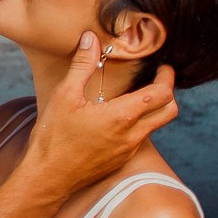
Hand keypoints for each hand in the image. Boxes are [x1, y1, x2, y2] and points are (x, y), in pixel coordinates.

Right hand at [20, 33, 175, 199]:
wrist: (47, 177)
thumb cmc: (53, 137)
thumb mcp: (65, 95)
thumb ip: (82, 65)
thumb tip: (91, 39)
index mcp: (122, 116)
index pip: (162, 94)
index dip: (167, 78)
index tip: (163, 67)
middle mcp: (131, 135)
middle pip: (169, 112)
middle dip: (168, 93)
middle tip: (158, 80)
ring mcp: (127, 151)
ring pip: (155, 127)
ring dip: (153, 110)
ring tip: (136, 97)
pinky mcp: (120, 161)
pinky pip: (140, 140)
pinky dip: (139, 125)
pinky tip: (119, 118)